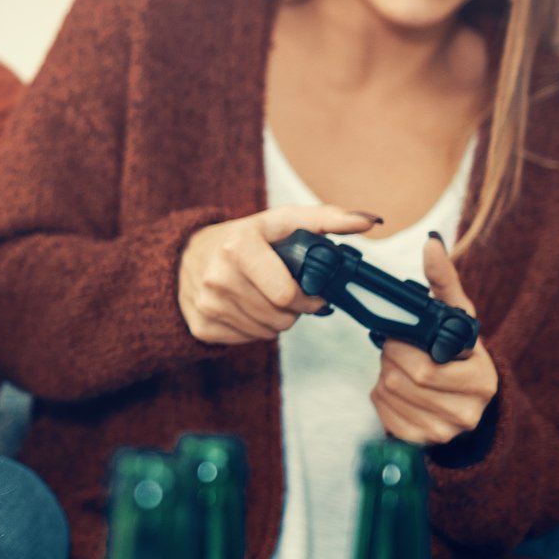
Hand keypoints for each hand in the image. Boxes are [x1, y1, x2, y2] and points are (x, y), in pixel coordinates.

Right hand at [178, 204, 379, 345]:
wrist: (187, 255)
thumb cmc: (244, 237)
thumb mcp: (282, 221)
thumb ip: (329, 219)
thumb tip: (370, 221)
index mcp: (238, 247)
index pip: (286, 295)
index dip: (307, 298)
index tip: (311, 292)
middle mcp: (217, 277)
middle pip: (280, 317)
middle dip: (293, 309)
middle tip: (286, 293)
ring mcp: (206, 304)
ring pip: (266, 332)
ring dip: (275, 320)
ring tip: (266, 298)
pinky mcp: (201, 326)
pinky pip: (246, 340)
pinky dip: (253, 328)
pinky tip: (246, 308)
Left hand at [369, 234, 496, 444]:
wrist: (467, 398)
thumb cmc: (458, 350)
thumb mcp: (458, 316)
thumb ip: (444, 281)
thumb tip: (432, 243)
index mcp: (481, 377)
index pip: (424, 366)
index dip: (401, 348)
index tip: (399, 335)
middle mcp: (469, 410)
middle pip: (404, 380)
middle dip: (390, 358)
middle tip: (396, 348)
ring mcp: (446, 431)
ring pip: (390, 395)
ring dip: (384, 375)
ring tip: (401, 366)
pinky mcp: (423, 442)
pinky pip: (384, 415)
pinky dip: (381, 396)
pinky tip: (398, 388)